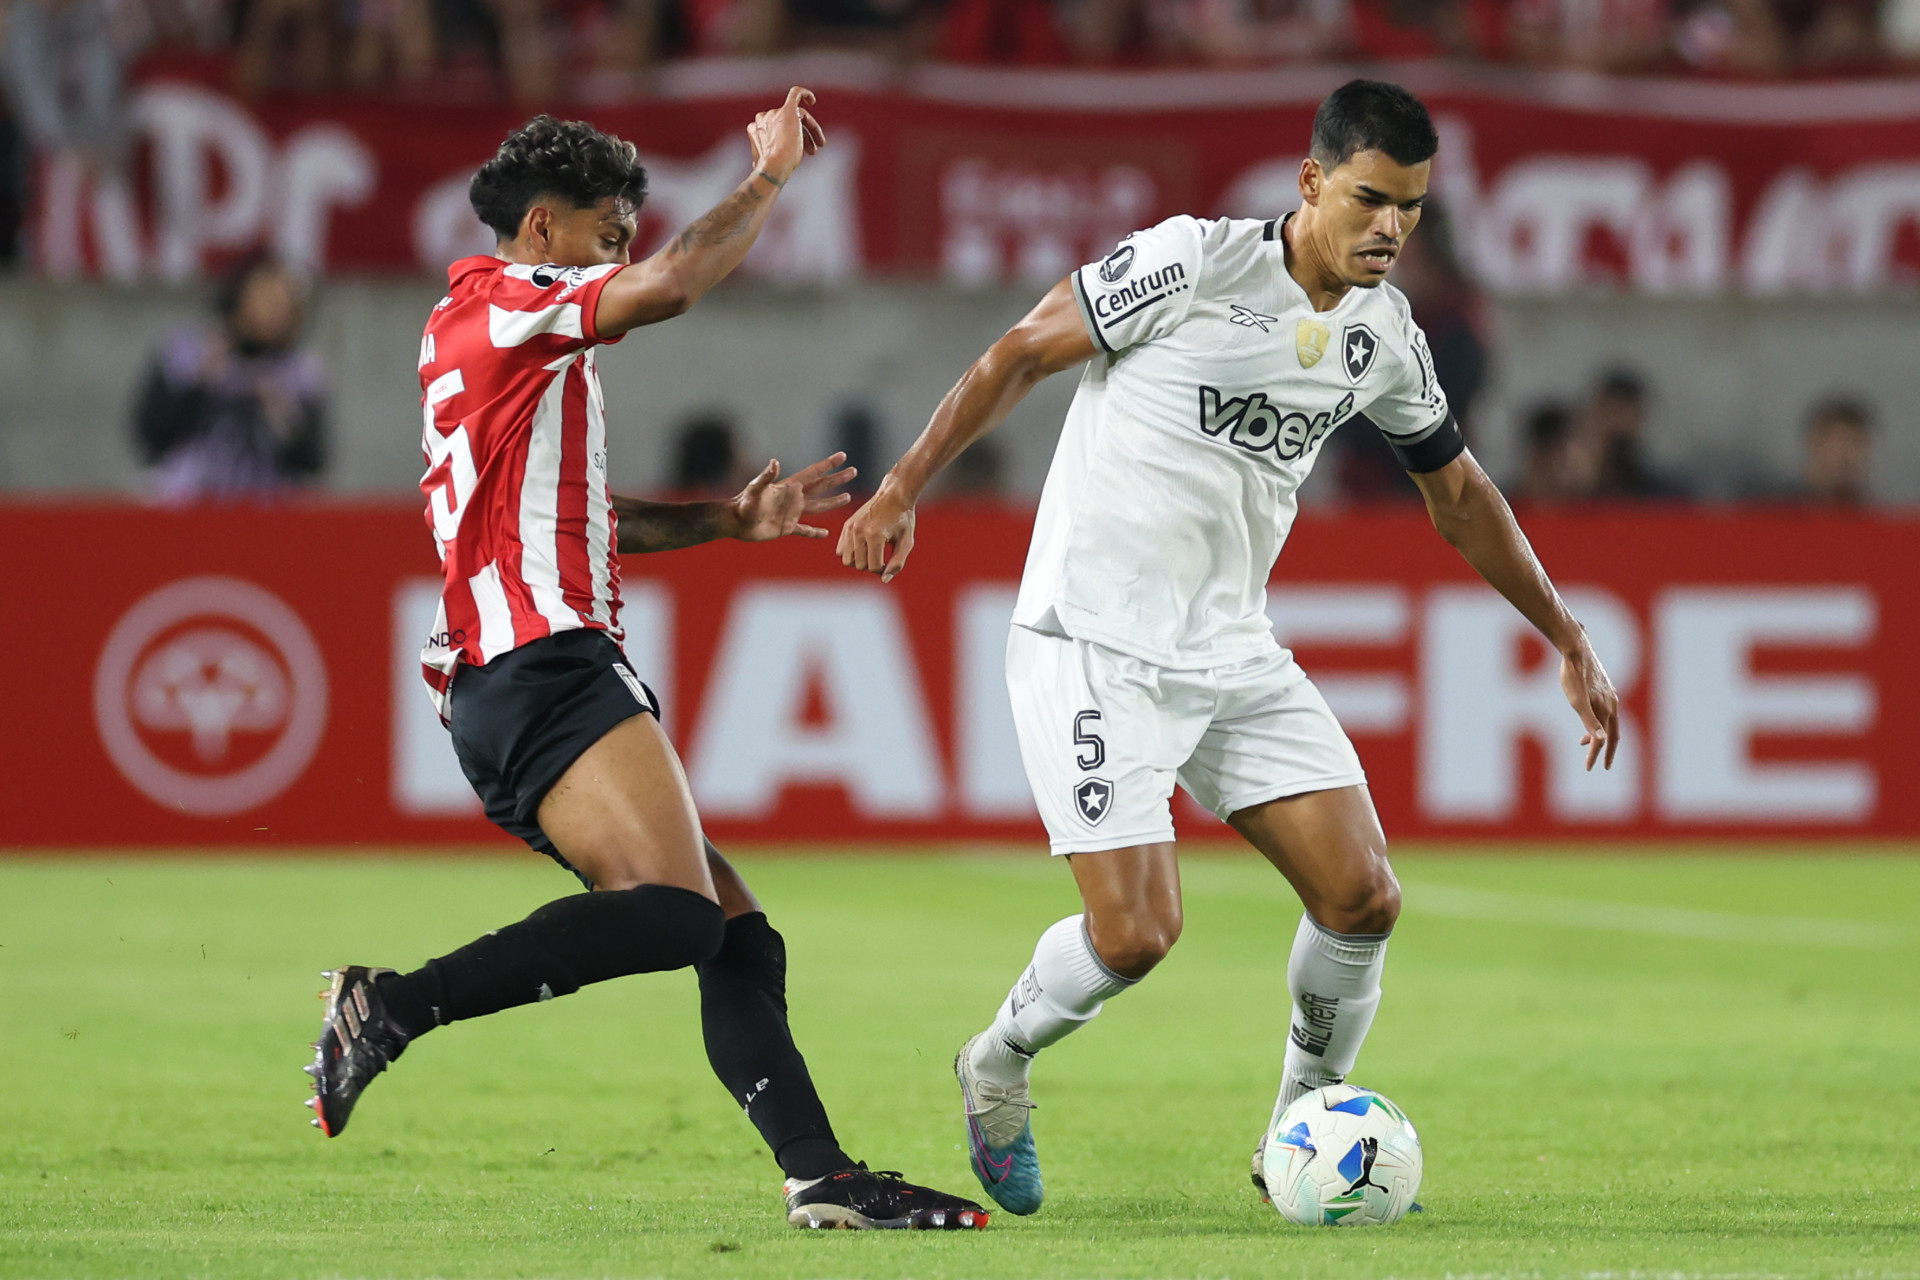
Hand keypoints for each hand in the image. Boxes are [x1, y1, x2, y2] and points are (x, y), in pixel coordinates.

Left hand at [723, 453, 854, 542]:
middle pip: (821, 487)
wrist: (735, 522)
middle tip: (853, 471)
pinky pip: (805, 530)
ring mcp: (792, 513)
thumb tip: (775, 462)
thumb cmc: (743, 504)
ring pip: (818, 507)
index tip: (843, 456)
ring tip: (847, 497)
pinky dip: (815, 532)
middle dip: (837, 479)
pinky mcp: (787, 528)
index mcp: (790, 487)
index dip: (828, 464)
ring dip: (832, 502)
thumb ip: (766, 476)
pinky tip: (825, 534)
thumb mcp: (755, 488)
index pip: (813, 473)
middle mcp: (794, 499)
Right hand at [746, 86, 824, 186]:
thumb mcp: (764, 163)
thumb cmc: (772, 170)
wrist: (774, 166)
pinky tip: (812, 99)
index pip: (778, 128)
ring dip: (811, 130)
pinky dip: (804, 94)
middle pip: (789, 122)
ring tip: (820, 144)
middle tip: (814, 151)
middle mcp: (763, 119)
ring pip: (799, 116)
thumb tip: (755, 164)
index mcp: (755, 129)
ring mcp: (774, 114)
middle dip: (804, 136)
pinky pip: (795, 94)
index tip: (801, 152)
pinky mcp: (787, 110)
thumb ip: (763, 157)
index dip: (792, 139)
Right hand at [837, 484, 915, 582]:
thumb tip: (884, 580)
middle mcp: (859, 532)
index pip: (874, 567)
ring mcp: (851, 528)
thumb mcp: (907, 541)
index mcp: (875, 535)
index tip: (890, 561)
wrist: (894, 495)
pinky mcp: (847, 525)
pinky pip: (840, 550)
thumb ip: (898, 562)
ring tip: (872, 553)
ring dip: (859, 561)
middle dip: (871, 565)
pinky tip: (863, 547)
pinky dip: (850, 553)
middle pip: (859, 566)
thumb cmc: (903, 519)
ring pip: (847, 560)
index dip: (884, 569)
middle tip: (882, 556)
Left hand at [1560, 639, 1620, 770]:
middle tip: (1602, 765)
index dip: (1596, 755)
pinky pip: (1606, 709)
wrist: (1577, 648)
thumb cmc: (1574, 675)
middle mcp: (1612, 703)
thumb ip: (1589, 722)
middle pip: (1613, 734)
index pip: (1603, 740)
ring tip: (1583, 742)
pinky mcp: (1604, 687)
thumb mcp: (1577, 701)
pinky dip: (1599, 720)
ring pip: (1609, 721)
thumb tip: (1600, 743)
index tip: (1589, 768)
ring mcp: (1609, 694)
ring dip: (1600, 735)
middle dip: (1607, 751)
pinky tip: (1587, 715)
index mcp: (1606, 709)